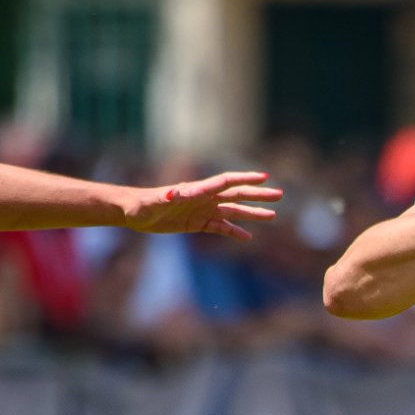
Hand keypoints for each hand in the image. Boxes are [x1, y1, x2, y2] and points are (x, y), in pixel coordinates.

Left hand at [128, 171, 282, 240]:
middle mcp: (204, 199)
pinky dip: (234, 232)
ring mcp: (203, 211)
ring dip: (252, 213)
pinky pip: (221, 228)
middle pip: (236, 195)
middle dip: (258, 195)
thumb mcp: (154, 202)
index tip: (264, 177)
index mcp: (198, 191)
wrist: (134, 213)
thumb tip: (176, 194)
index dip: (245, 178)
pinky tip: (248, 237)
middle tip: (279, 194)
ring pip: (233, 212)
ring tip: (273, 215)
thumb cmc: (143, 205)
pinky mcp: (198, 224)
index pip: (226, 182)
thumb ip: (166, 197)